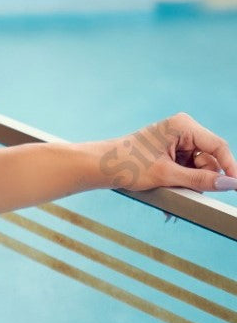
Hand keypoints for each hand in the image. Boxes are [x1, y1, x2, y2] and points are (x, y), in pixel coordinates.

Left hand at [97, 112, 236, 193]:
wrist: (100, 167)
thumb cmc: (128, 165)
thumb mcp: (167, 175)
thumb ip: (200, 180)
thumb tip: (230, 184)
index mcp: (183, 125)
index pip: (218, 146)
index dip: (231, 168)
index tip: (236, 188)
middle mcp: (182, 130)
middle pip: (210, 159)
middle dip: (203, 180)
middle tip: (190, 194)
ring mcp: (177, 141)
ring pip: (199, 168)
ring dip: (190, 186)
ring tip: (173, 196)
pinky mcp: (171, 153)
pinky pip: (186, 170)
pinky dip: (181, 184)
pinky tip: (170, 196)